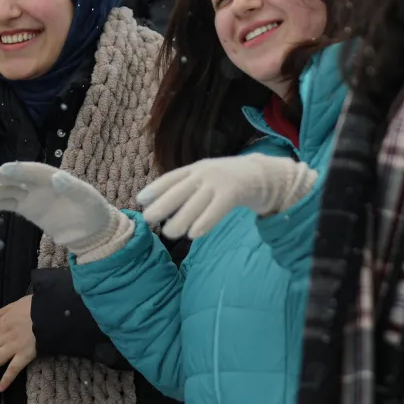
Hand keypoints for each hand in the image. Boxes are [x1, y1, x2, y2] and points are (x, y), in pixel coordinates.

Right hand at [0, 162, 116, 252]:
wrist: (92, 231)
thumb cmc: (93, 211)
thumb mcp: (88, 199)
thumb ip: (73, 188)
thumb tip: (57, 176)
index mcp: (55, 178)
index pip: (35, 172)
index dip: (21, 170)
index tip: (5, 168)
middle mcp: (41, 185)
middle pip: (20, 178)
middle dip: (3, 176)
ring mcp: (34, 197)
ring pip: (12, 191)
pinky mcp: (30, 210)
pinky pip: (12, 205)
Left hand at [138, 153, 317, 238]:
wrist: (264, 174)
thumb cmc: (228, 181)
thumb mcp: (207, 177)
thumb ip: (188, 188)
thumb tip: (161, 205)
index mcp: (196, 168)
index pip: (171, 177)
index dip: (155, 188)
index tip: (140, 200)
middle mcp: (205, 173)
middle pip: (179, 190)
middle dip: (162, 204)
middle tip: (148, 218)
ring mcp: (219, 182)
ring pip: (195, 203)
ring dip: (180, 219)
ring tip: (169, 233)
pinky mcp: (234, 193)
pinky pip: (216, 209)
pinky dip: (205, 222)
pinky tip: (194, 234)